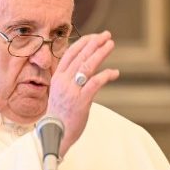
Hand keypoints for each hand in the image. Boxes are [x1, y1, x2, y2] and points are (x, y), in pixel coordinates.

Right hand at [46, 31, 119, 155]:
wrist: (54, 134)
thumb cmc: (60, 114)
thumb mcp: (60, 92)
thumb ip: (70, 79)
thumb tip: (83, 67)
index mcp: (57, 77)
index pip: (70, 53)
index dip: (83, 43)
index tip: (94, 36)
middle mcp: (63, 81)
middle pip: (81, 56)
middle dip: (95, 43)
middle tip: (107, 35)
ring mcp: (71, 90)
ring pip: (88, 65)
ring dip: (101, 53)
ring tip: (111, 44)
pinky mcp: (81, 101)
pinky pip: (95, 83)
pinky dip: (106, 75)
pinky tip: (115, 72)